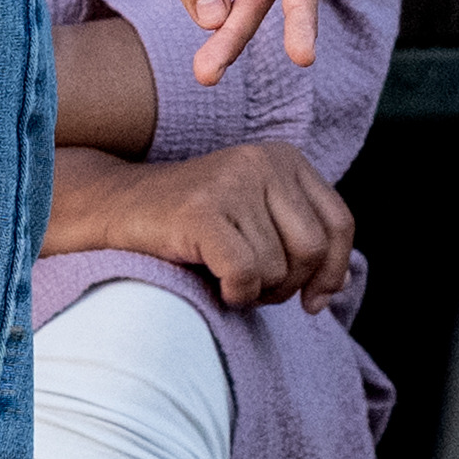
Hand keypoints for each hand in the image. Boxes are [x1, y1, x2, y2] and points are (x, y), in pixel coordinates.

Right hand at [102, 139, 358, 306]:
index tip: (313, 301)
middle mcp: (262, 160)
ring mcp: (230, 182)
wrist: (116, 208)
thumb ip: (300, 242)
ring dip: (256, 292)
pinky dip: (235, 294)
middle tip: (255, 289)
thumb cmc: (193, 225)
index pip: (339, 223)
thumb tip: (342, 286)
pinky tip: (216, 285)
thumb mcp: (257, 219)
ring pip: (277, 268)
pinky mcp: (201, 210)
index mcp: (284, 157)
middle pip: (312, 250)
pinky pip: (246, 275)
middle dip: (289, 285)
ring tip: (227, 279)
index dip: (332, 271)